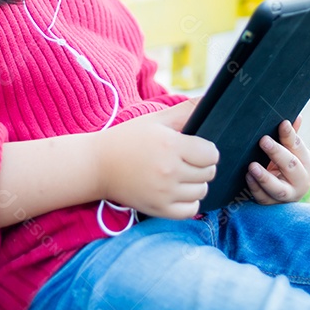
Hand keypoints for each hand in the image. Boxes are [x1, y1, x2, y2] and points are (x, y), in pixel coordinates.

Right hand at [95, 99, 218, 219]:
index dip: (206, 149)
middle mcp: (170, 171)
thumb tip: (209, 99)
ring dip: (195, 183)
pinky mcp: (159, 209)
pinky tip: (177, 190)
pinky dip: (189, 202)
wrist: (97, 165)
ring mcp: (164, 193)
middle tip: (185, 159)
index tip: (195, 147)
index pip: (211, 154)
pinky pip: (191, 210)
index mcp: (171, 146)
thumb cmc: (127, 139)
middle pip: (208, 173)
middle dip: (201, 165)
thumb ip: (186, 110)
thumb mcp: (156, 119)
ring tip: (180, 174)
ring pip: (202, 191)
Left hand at [245, 116, 309, 204]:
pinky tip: (247, 177)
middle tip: (263, 141)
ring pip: (278, 189)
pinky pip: (263, 198)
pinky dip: (255, 188)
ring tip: (252, 166)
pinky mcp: (273, 205)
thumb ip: (292, 137)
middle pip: (291, 166)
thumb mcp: (292, 153)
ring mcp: (287, 195)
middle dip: (277, 153)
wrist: (287, 194)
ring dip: (265, 177)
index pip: (298, 147)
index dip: (290, 135)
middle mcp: (301, 181)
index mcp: (307, 163)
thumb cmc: (287, 167)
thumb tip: (296, 116)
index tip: (282, 124)